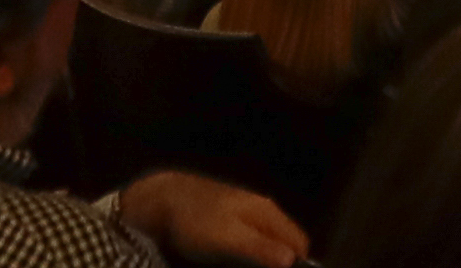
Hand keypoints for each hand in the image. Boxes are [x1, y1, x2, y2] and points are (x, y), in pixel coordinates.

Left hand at [119, 171, 310, 262]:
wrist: (162, 200)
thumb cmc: (196, 222)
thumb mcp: (229, 239)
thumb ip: (261, 248)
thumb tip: (292, 260)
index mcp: (265, 211)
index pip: (298, 242)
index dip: (297, 264)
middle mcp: (261, 208)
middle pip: (285, 240)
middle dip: (279, 260)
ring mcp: (245, 209)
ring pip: (268, 239)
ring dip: (265, 256)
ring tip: (245, 267)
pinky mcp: (230, 216)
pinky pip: (252, 236)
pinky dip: (250, 250)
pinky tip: (234, 260)